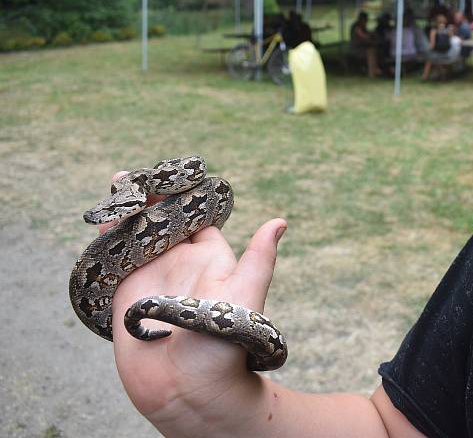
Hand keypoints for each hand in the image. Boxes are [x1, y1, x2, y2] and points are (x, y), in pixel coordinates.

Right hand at [106, 172, 285, 433]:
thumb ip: (259, 259)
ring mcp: (153, 277)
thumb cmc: (224, 345)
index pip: (197, 218)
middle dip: (150, 198)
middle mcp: (181, 264)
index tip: (173, 173)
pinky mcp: (127, 293)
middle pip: (164, 222)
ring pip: (138, 236)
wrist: (191, 391)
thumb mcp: (245, 296)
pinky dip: (108, 239)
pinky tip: (102, 220)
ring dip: (128, 213)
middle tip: (134, 175)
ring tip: (117, 184)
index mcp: (211, 259)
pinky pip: (117, 260)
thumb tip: (279, 222)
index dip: (185, 196)